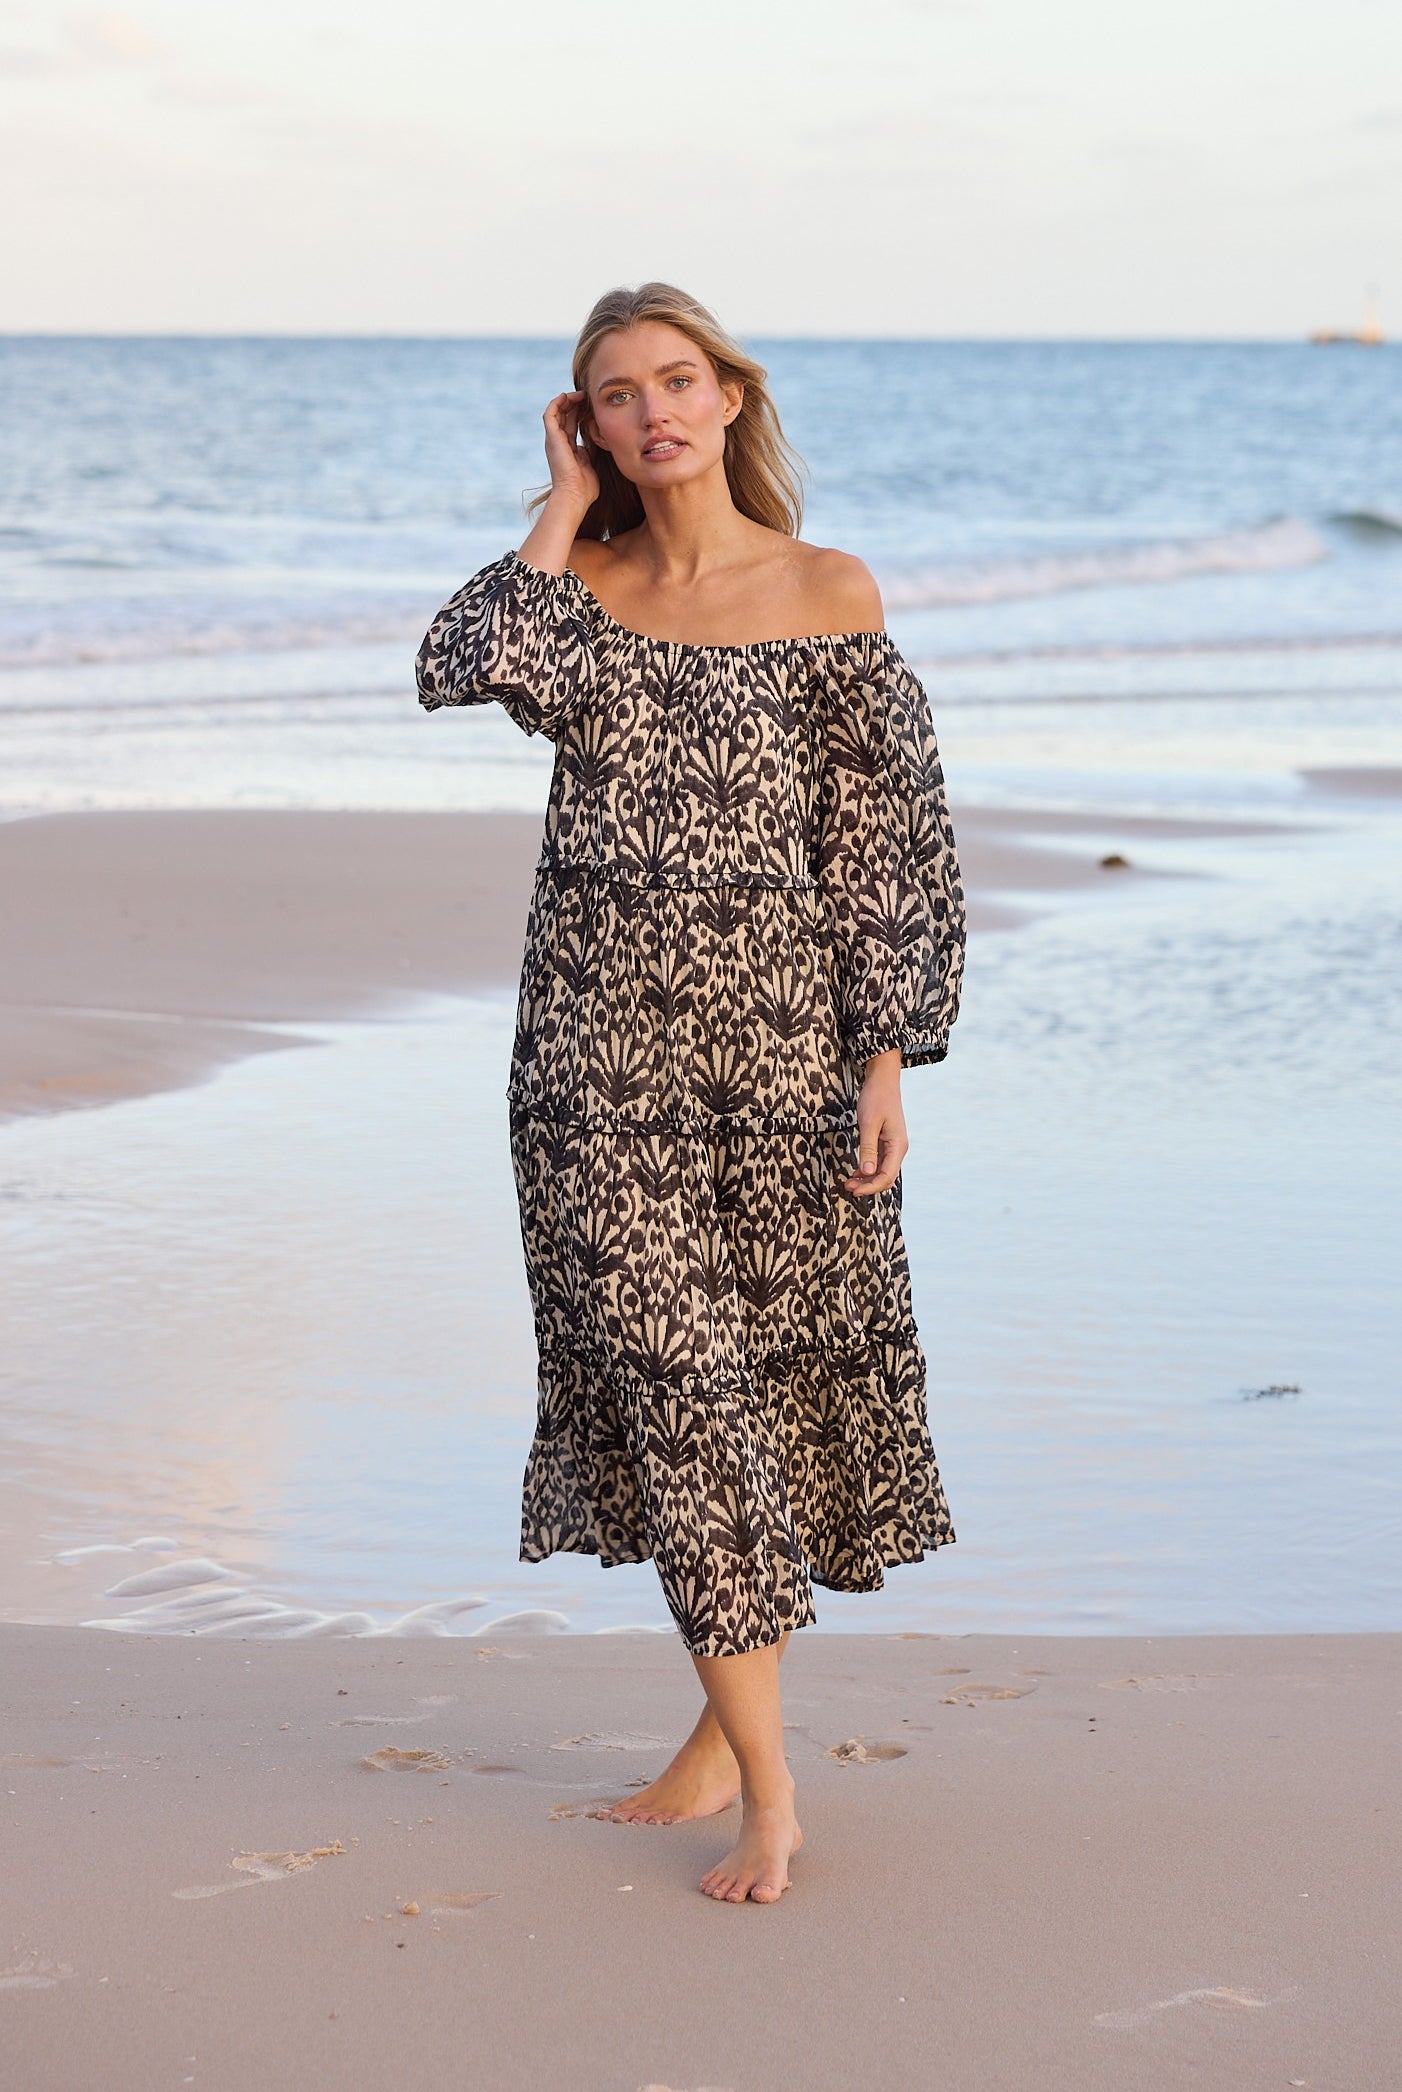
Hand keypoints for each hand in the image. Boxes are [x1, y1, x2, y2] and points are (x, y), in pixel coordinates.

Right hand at [542, 390, 599, 514]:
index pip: (572, 423)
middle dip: (576, 403)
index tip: (594, 405)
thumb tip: (598, 442)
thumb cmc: (585, 487)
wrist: (575, 495)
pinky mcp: (551, 438)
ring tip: (581, 394)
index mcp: (567, 448)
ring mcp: (553, 440)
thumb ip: (590, 452)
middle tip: (589, 395)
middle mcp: (558, 442)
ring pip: (557, 412)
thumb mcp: (591, 464)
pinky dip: (557, 403)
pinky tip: (569, 396)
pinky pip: (550, 414)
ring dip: (568, 400)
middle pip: (565, 415)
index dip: (581, 412)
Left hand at [842, 1049, 907, 1196]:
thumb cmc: (876, 1097)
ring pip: (881, 1171)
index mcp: (897, 1145)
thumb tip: (867, 1173)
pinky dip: (867, 1169)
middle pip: (885, 1177)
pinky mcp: (886, 1141)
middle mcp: (898, 1148)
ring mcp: (893, 1145)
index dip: (870, 1187)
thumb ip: (868, 1149)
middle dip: (868, 1186)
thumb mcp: (868, 1123)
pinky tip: (855, 1173)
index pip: (886, 1175)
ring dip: (866, 1179)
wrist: (882, 1079)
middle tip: (848, 1188)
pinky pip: (878, 1161)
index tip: (854, 1191)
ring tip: (848, 1183)